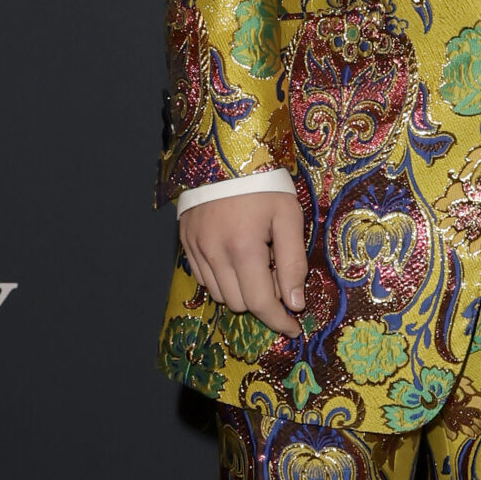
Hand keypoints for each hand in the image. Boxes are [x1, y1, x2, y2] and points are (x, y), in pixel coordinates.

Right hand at [179, 191, 306, 340]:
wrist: (223, 153)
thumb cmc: (263, 183)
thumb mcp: (288, 216)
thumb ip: (293, 262)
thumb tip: (295, 302)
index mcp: (243, 248)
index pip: (259, 303)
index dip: (278, 321)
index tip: (293, 326)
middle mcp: (214, 254)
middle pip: (238, 304)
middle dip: (262, 302)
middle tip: (277, 277)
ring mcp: (196, 249)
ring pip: (220, 295)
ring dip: (241, 291)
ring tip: (257, 264)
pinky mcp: (186, 243)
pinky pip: (204, 279)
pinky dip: (222, 280)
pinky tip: (235, 260)